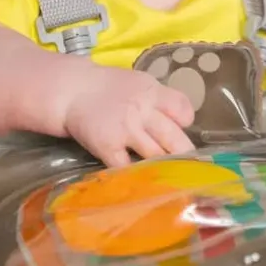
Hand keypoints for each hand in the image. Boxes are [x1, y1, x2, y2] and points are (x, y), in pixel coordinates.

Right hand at [60, 65, 195, 167]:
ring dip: (163, 167)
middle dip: (184, 154)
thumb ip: (161, 100)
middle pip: (173, 137)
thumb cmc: (110, 87)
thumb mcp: (141, 84)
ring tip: (171, 178)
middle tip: (191, 167)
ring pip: (154, 155)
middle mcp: (143, 111)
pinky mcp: (108, 147)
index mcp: (153, 93)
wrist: (74, 90)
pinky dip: (135, 175)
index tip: (183, 131)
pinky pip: (127, 167)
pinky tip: (142, 181)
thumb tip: (183, 120)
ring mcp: (126, 130)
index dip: (185, 122)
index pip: (182, 110)